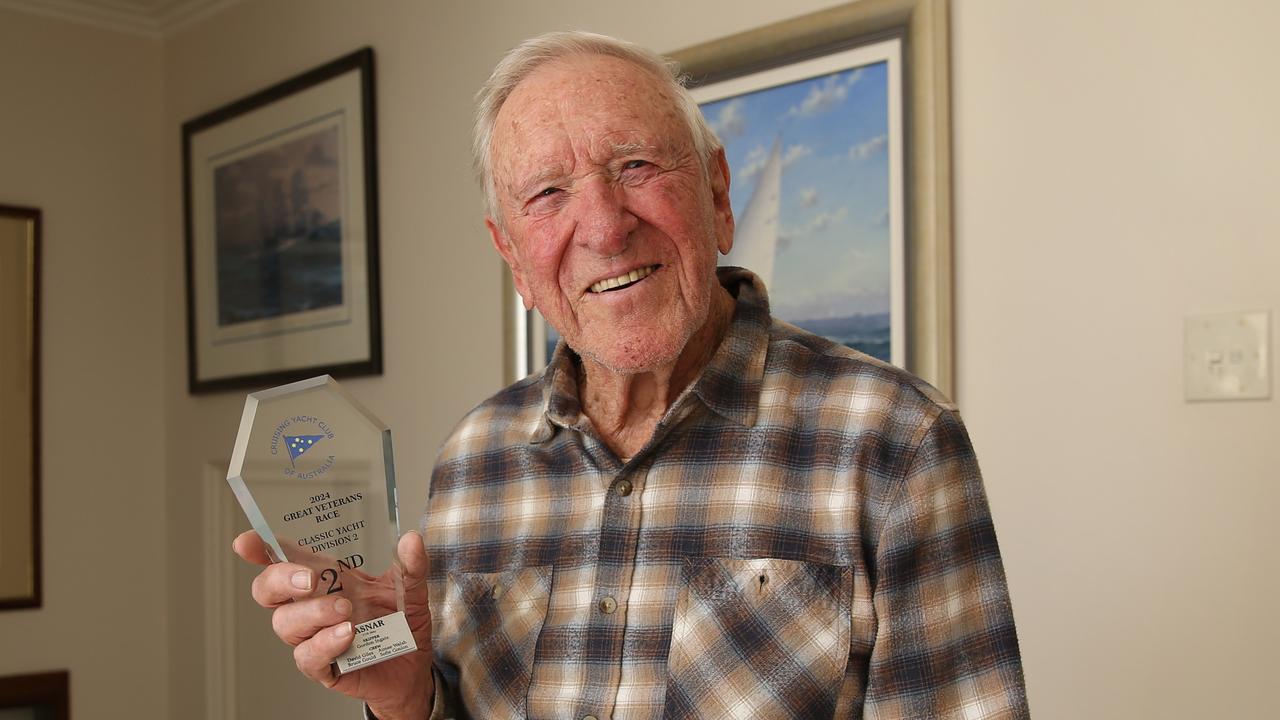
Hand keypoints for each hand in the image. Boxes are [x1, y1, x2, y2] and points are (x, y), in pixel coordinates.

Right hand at [233, 530, 434, 719]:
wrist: (414, 667)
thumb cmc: (402, 622)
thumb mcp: (413, 587)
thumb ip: (412, 564)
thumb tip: (411, 540)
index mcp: (328, 579)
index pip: (285, 559)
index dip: (261, 549)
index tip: (246, 542)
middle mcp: (312, 606)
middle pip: (268, 590)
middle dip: (279, 579)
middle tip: (309, 579)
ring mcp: (314, 636)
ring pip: (285, 623)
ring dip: (312, 613)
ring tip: (346, 611)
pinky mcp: (322, 667)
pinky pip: (306, 656)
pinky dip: (324, 643)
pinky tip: (347, 634)